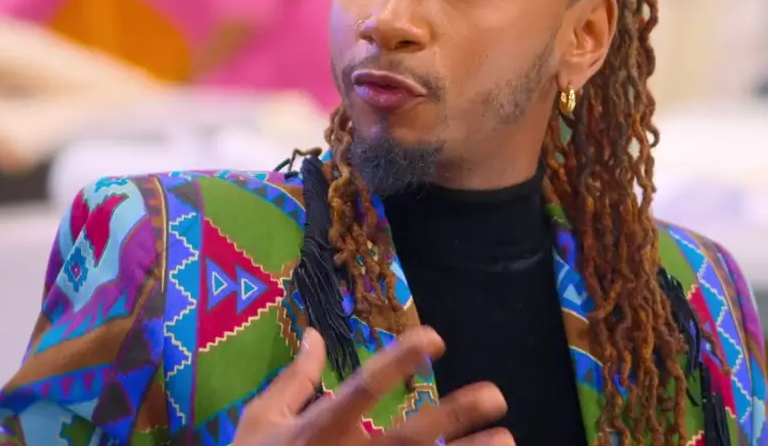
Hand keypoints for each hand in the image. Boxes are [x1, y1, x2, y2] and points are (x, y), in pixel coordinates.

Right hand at [233, 326, 512, 445]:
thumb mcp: (261, 421)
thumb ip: (294, 379)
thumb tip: (317, 334)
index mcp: (318, 431)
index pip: (363, 389)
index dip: (399, 361)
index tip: (435, 337)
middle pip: (410, 439)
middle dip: (453, 416)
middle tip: (496, 396)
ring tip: (507, 440)